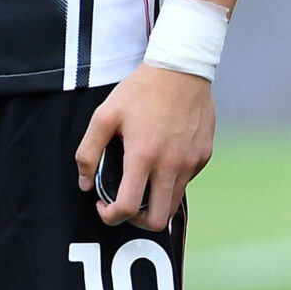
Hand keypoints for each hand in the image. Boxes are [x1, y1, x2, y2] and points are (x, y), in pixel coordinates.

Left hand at [75, 63, 214, 230]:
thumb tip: (86, 183)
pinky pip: (187, 179)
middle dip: (137, 221)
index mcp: (143, 156)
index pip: (128, 209)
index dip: (110, 216)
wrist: (182, 68)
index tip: (104, 205)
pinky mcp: (204, 154)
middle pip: (158, 220)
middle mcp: (171, 164)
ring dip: (156, 200)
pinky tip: (163, 157)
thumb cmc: (141, 90)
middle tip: (127, 203)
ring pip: (174, 201)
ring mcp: (191, 161)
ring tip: (144, 179)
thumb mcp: (104, 116)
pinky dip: (172, 179)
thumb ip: (88, 153)